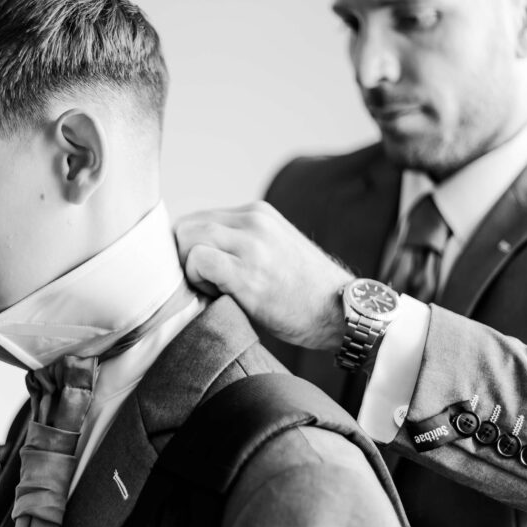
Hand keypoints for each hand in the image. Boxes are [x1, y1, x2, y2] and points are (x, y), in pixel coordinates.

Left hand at [174, 201, 352, 350]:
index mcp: (258, 214)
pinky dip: (196, 279)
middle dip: (184, 256)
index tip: (205, 272)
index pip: (199, 218)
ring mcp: (252, 244)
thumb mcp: (274, 250)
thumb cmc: (305, 293)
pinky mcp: (248, 272)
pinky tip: (217, 295)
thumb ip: (241, 243)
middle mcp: (254, 221)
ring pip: (187, 238)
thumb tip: (194, 253)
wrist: (342, 312)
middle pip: (186, 225)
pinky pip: (198, 261)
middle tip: (205, 283)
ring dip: (189, 267)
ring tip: (214, 289)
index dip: (191, 248)